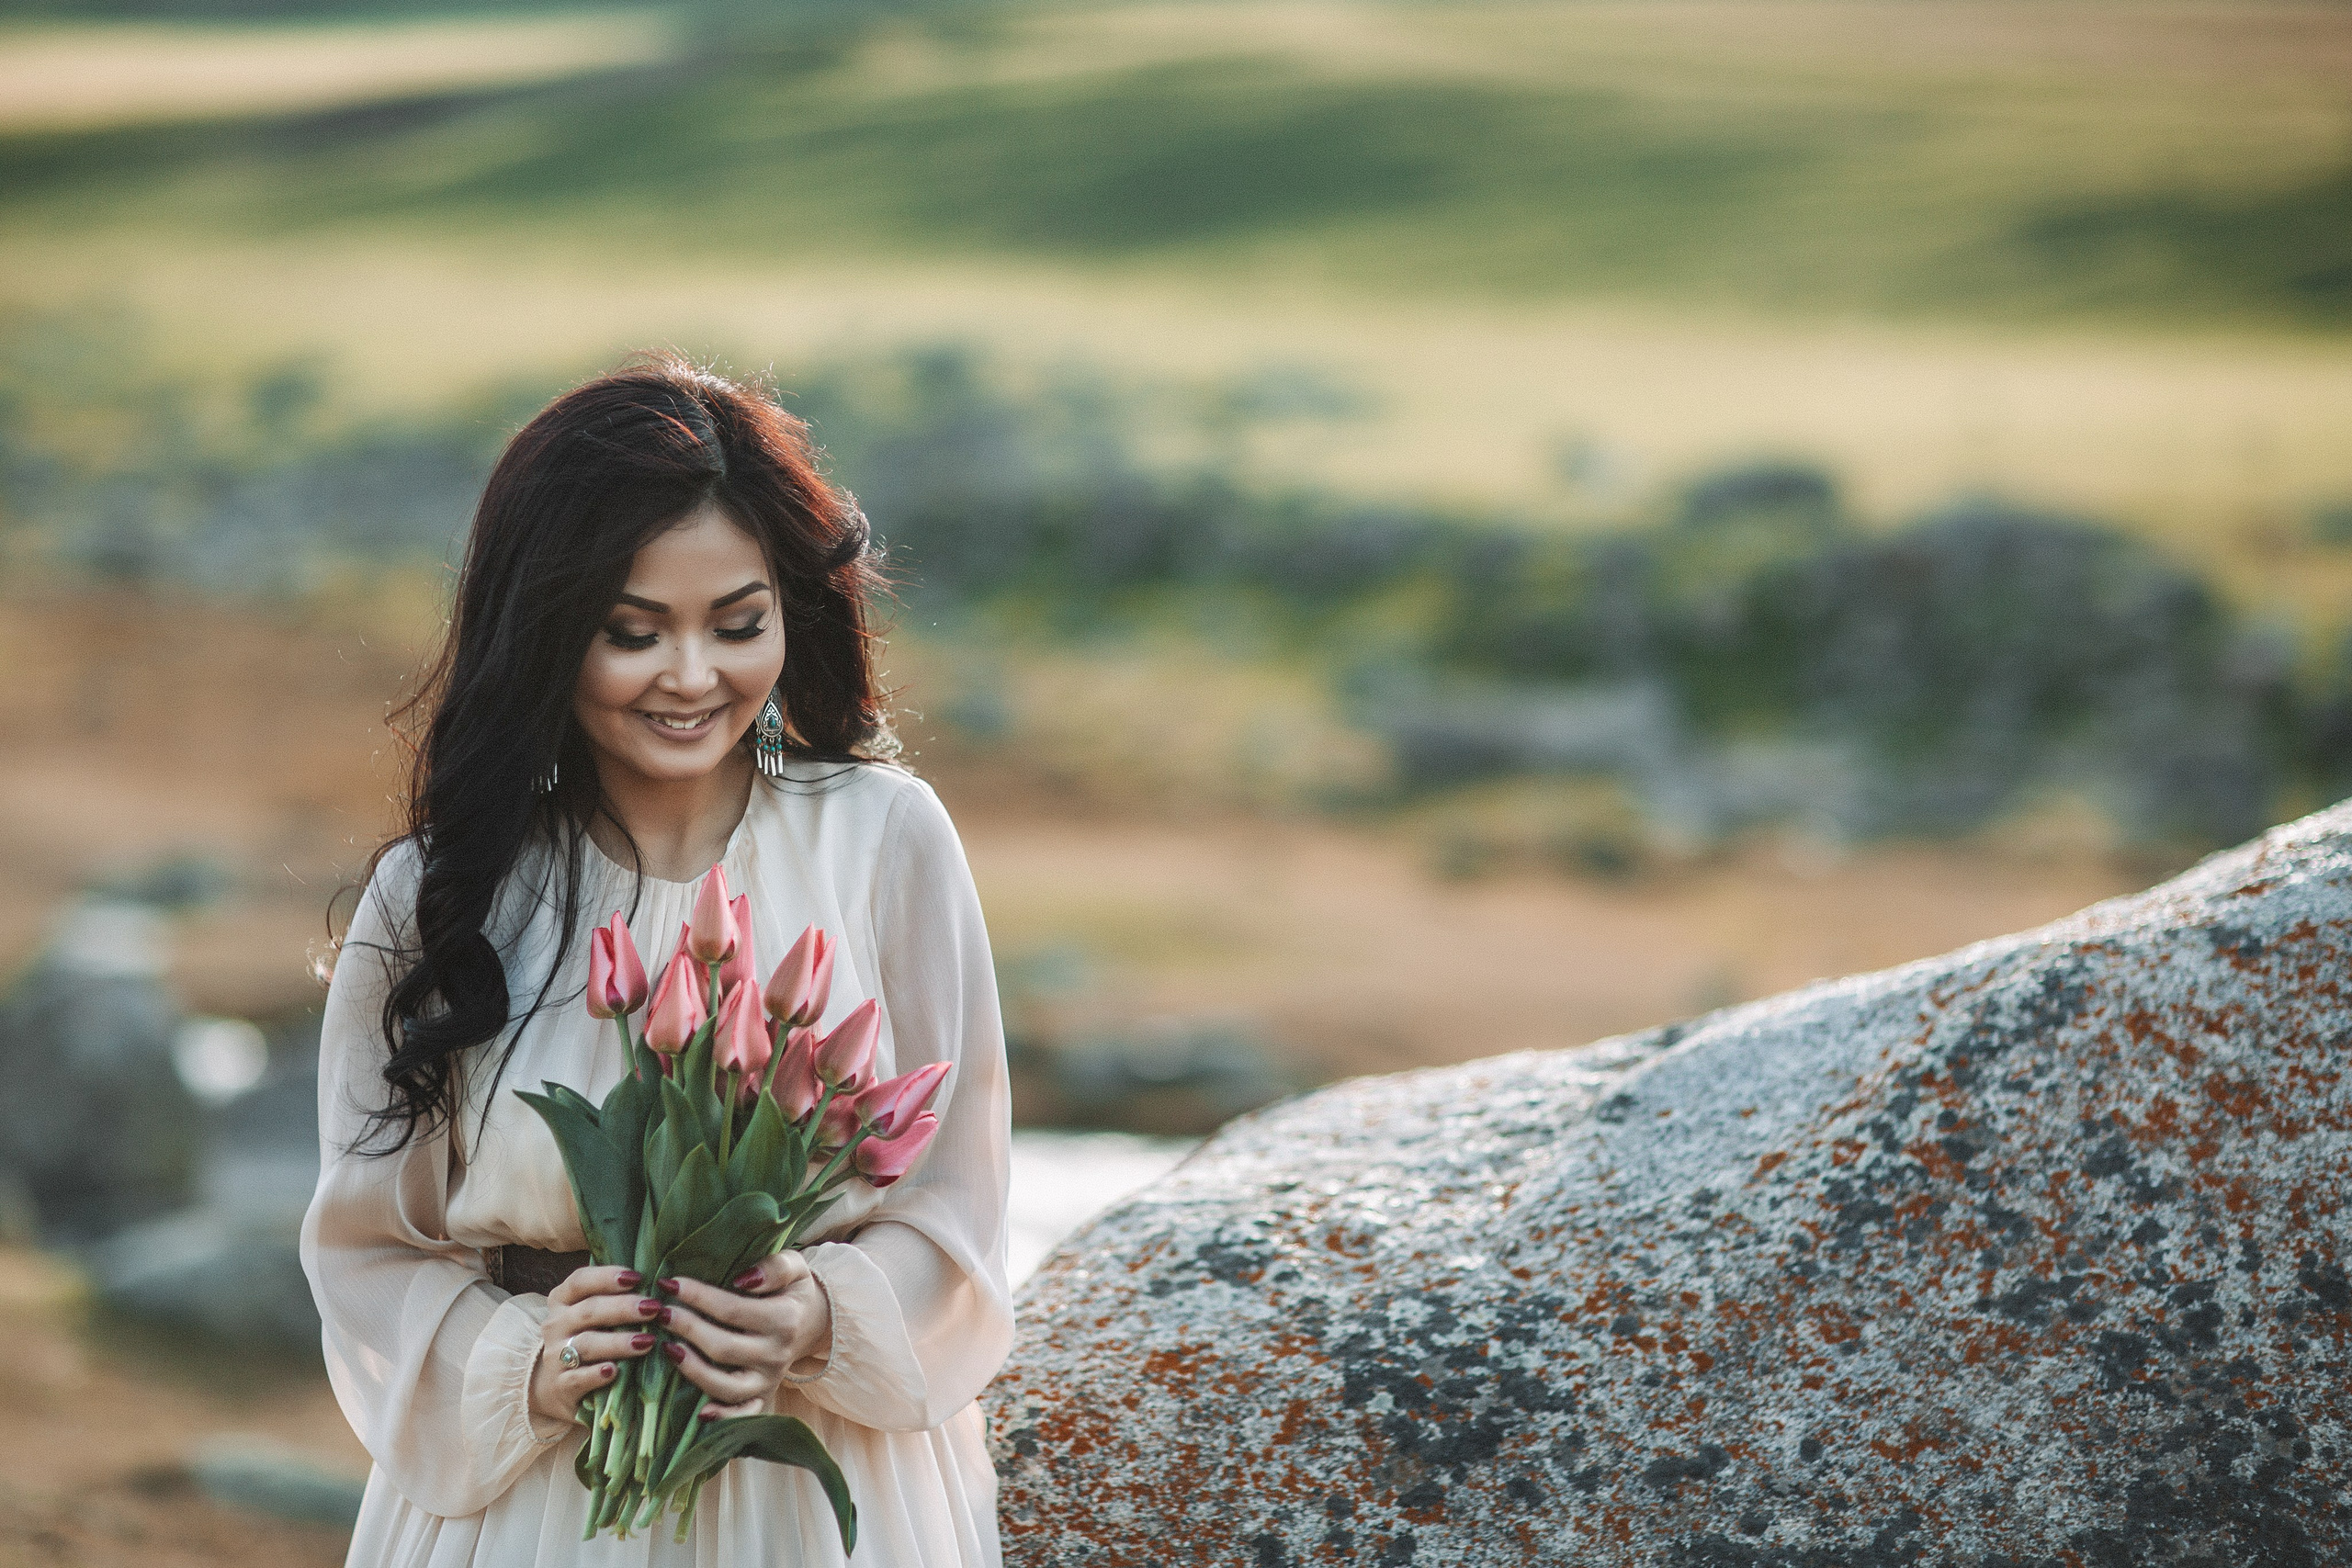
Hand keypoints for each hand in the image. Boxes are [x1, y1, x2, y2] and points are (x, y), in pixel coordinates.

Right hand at [527, 1266, 664, 1426]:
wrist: (559, 1386)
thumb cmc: (589, 1339)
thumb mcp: (594, 1315)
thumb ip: (616, 1297)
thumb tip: (659, 1282)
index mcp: (562, 1300)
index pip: (580, 1281)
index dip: (607, 1276)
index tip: (637, 1277)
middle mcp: (556, 1325)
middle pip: (588, 1311)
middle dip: (623, 1308)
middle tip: (653, 1308)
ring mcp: (555, 1356)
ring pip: (585, 1345)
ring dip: (618, 1342)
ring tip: (646, 1342)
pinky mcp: (560, 1386)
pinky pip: (577, 1379)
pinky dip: (595, 1375)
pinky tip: (615, 1371)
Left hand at [657, 1251, 832, 1420]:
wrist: (812, 1323)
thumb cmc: (793, 1291)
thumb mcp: (795, 1267)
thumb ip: (775, 1267)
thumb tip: (744, 1279)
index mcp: (785, 1320)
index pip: (732, 1310)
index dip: (698, 1297)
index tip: (671, 1284)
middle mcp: (776, 1354)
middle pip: (723, 1348)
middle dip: (687, 1329)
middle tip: (662, 1312)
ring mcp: (768, 1380)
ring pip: (725, 1386)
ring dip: (692, 1369)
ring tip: (667, 1347)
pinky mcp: (761, 1396)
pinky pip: (740, 1413)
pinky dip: (721, 1416)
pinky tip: (699, 1412)